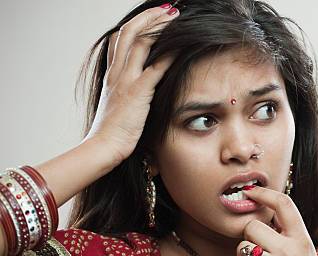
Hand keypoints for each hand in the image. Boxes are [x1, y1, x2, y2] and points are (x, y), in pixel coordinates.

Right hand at [86, 5, 179, 163]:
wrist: (103, 147)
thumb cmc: (112, 134)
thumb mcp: (119, 109)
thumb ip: (128, 97)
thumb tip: (141, 98)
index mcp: (112, 76)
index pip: (120, 40)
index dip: (136, 25)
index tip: (152, 17)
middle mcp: (117, 73)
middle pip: (129, 33)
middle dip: (149, 17)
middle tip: (167, 9)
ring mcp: (126, 81)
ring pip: (140, 42)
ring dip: (159, 26)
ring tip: (175, 16)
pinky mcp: (138, 93)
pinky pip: (155, 68)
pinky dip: (169, 54)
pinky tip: (182, 46)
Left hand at [232, 186, 317, 255]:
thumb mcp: (305, 253)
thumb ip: (288, 235)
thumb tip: (263, 213)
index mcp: (303, 240)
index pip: (283, 204)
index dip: (263, 193)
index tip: (249, 191)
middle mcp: (291, 251)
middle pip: (252, 227)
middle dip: (248, 237)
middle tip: (258, 251)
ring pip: (241, 248)